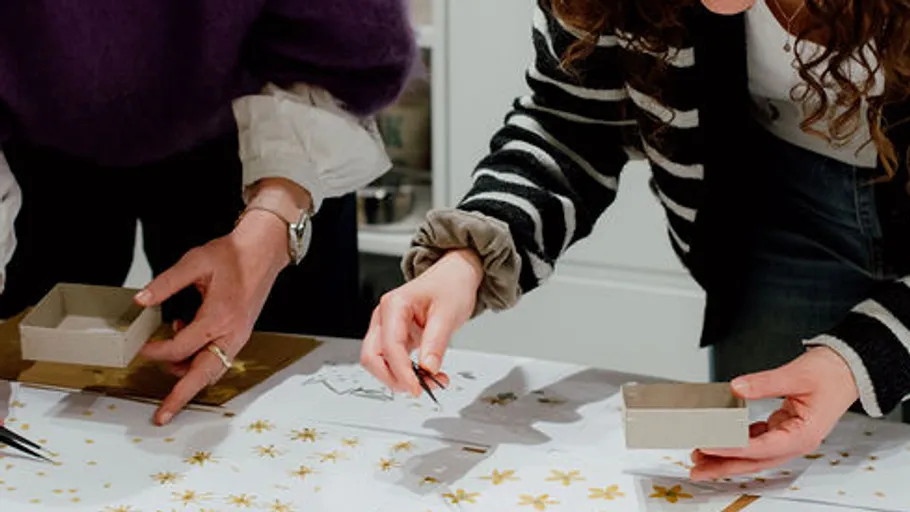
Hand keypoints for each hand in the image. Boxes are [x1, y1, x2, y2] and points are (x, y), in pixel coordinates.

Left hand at [135, 209, 288, 424]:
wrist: (263, 251)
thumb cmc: (233, 255)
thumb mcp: (195, 262)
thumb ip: (166, 283)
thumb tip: (141, 299)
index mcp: (219, 317)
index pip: (181, 348)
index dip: (158, 351)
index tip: (142, 348)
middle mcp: (231, 334)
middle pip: (203, 376)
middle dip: (181, 397)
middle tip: (161, 417)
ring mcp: (238, 337)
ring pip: (212, 371)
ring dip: (188, 375)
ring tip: (168, 358)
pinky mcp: (240, 334)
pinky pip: (219, 360)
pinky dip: (200, 362)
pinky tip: (187, 341)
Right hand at [360, 249, 483, 394]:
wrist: (454, 276)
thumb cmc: (450, 286)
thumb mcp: (448, 313)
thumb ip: (436, 342)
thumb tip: (428, 369)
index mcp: (394, 305)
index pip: (389, 346)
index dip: (401, 371)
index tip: (418, 388)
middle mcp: (384, 317)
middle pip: (372, 357)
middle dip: (392, 378)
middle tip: (420, 389)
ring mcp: (387, 328)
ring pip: (378, 362)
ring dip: (399, 378)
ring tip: (431, 381)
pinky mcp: (395, 338)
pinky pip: (392, 361)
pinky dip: (406, 373)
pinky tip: (427, 375)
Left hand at [689, 346, 858, 479]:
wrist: (847, 369)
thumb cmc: (830, 375)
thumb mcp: (795, 375)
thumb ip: (765, 383)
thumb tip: (738, 387)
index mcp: (803, 435)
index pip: (760, 448)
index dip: (732, 449)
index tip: (709, 447)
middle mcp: (795, 441)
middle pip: (754, 461)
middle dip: (723, 466)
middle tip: (696, 469)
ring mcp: (790, 437)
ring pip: (754, 454)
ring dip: (728, 457)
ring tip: (701, 456)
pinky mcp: (784, 428)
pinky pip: (758, 441)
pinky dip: (739, 442)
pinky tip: (722, 439)